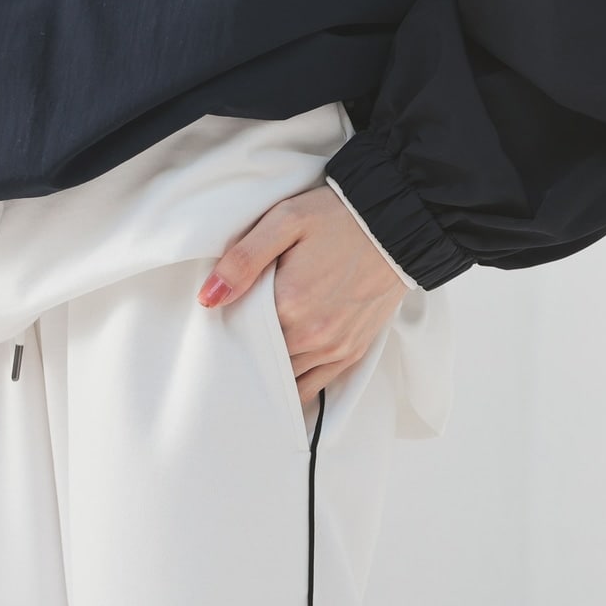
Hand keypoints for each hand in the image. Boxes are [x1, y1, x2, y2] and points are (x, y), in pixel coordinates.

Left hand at [196, 185, 408, 403]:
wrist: (396, 223)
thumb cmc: (337, 218)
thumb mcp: (285, 221)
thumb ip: (243, 260)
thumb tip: (209, 298)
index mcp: (289, 304)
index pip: (240, 336)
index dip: (227, 331)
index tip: (220, 323)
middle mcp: (312, 335)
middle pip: (261, 362)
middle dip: (246, 354)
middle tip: (234, 341)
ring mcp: (334, 348)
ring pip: (285, 379)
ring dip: (269, 372)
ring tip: (256, 357)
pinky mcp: (351, 352)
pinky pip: (313, 386)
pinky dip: (294, 386)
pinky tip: (280, 377)